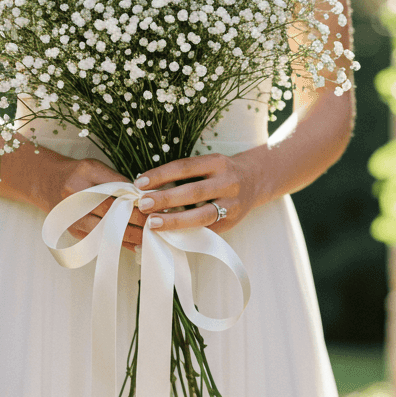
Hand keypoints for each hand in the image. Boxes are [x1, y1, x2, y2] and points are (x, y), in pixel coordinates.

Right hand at [55, 156, 147, 248]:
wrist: (46, 184)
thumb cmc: (76, 174)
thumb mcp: (95, 168)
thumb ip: (117, 180)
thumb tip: (143, 197)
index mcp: (83, 176)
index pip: (116, 190)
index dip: (137, 200)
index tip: (155, 205)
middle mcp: (76, 198)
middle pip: (112, 212)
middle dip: (137, 220)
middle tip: (158, 223)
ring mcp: (73, 218)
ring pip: (107, 231)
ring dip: (131, 236)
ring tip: (151, 238)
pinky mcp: (74, 232)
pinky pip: (101, 241)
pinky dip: (120, 244)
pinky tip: (137, 246)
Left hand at [131, 151, 260, 234]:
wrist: (255, 181)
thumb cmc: (220, 173)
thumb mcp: (208, 164)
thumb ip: (185, 175)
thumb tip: (149, 188)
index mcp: (217, 163)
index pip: (185, 167)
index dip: (161, 175)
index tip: (139, 183)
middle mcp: (227, 182)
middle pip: (193, 192)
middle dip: (166, 199)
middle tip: (143, 205)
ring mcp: (231, 205)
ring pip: (201, 215)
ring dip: (174, 220)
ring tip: (152, 223)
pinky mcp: (230, 223)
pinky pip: (204, 229)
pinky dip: (184, 232)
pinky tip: (167, 233)